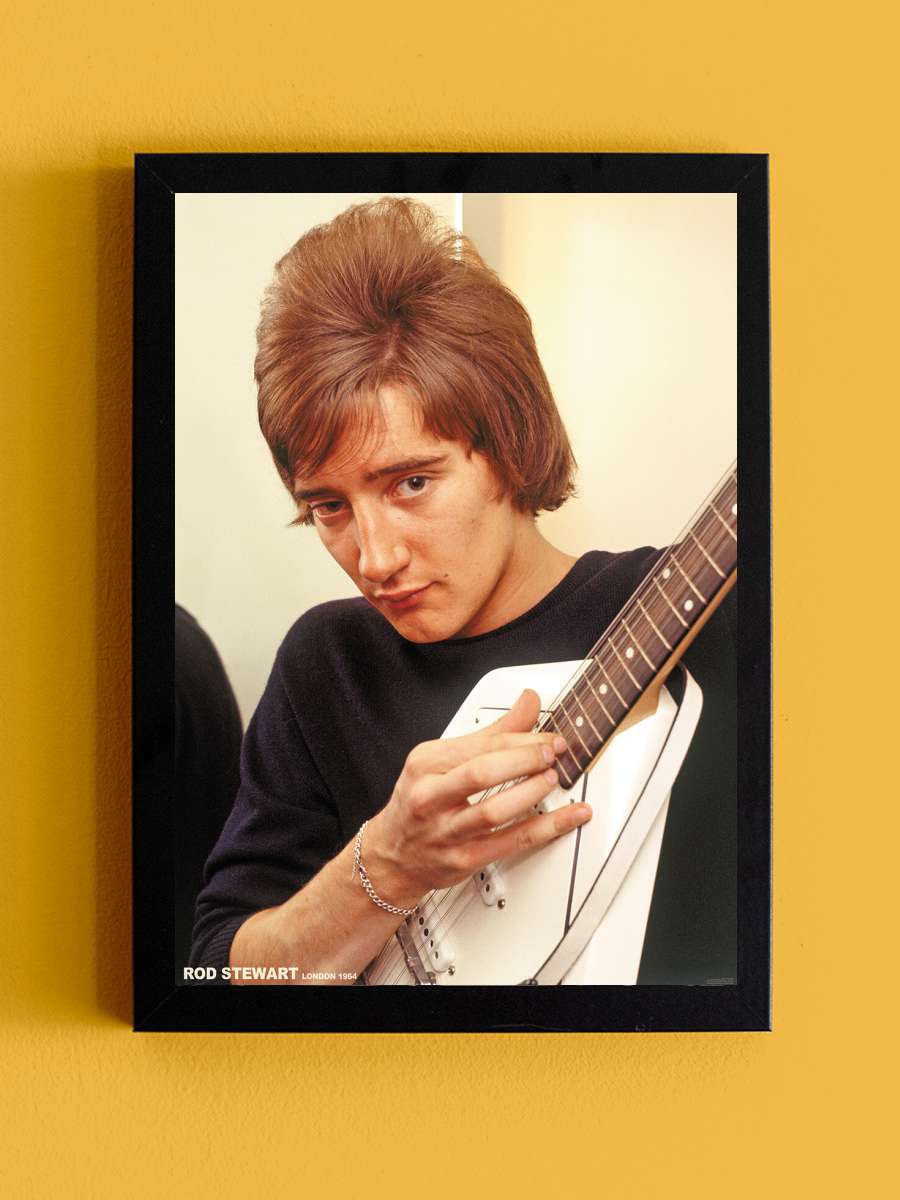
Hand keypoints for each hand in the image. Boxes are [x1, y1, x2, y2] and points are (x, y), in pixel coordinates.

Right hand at [364, 689, 591, 906]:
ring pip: (493, 812)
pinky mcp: (463, 859)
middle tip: (552, 754)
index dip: (521, 739)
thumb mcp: (441, 759)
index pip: (478, 745)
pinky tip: (567, 818)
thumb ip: (491, 732)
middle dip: (524, 760)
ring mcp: (446, 832)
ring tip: (553, 780)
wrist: (394, 855)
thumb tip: (529, 702)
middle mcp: (430, 797)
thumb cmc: (420, 801)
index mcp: (425, 763)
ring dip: (531, 793)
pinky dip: (545, 829)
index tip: (548, 738)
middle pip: (481, 773)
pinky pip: (510, 843)